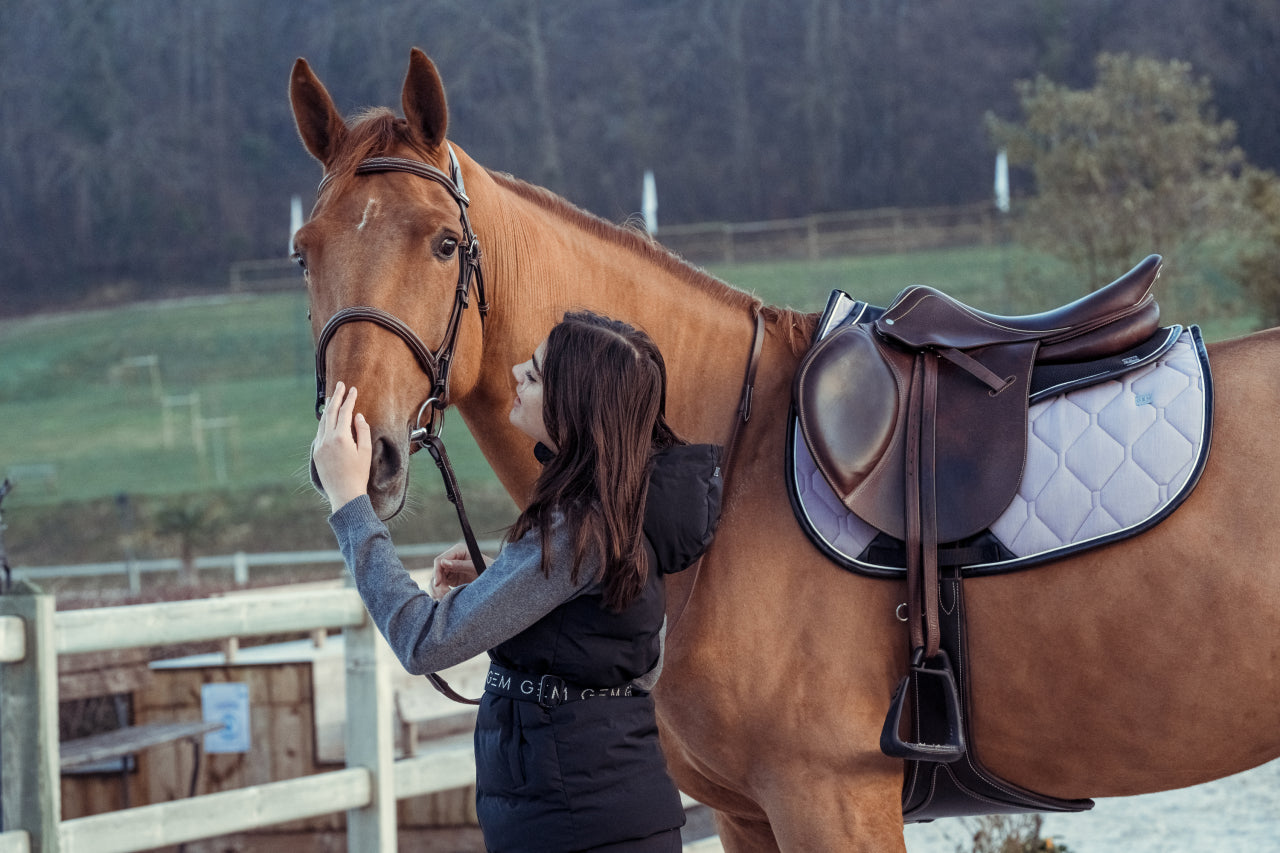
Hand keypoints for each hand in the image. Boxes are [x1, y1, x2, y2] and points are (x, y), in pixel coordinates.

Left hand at [312, 382, 372, 512]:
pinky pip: (320, 432)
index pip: (345, 412)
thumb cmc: (359, 474)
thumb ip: (363, 431)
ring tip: (333, 397)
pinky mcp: (316, 453)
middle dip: (336, 397)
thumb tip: (357, 416)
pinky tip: (328, 418)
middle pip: (331, 412)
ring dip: (329, 408)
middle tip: (340, 385)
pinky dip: (324, 421)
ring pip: (323, 421)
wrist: (344, 494)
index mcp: (341, 438)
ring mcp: (320, 446)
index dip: (349, 399)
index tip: (354, 389)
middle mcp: (327, 439)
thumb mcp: (365, 451)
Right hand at [429, 541, 486, 599]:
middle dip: (438, 584)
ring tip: (446, 598)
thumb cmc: (489, 569)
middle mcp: (452, 558)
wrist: (497, 581)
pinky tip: (446, 598)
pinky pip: (440, 586)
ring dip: (438, 590)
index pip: (440, 560)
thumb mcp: (475, 567)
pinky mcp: (451, 578)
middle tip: (444, 595)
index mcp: (458, 550)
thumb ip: (460, 565)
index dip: (437, 572)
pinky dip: (440, 593)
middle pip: (436, 571)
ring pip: (436, 579)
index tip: (438, 584)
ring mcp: (451, 569)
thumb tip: (443, 562)